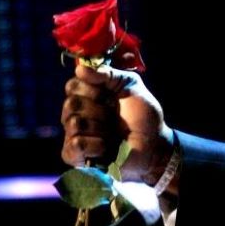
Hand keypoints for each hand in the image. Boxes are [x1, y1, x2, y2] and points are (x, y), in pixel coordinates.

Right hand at [60, 64, 174, 191]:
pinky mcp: (77, 156)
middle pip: (70, 104)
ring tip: (112, 132)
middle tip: (113, 114)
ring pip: (73, 124)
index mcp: (89, 95)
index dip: (90, 88)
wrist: (154, 143)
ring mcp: (75, 135)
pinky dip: (94, 145)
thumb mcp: (131, 85)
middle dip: (98, 109)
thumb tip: (80, 69)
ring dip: (99, 127)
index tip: (109, 93)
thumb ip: (108, 74)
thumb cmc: (143, 114)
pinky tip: (106, 147)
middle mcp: (78, 114)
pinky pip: (75, 145)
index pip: (72, 85)